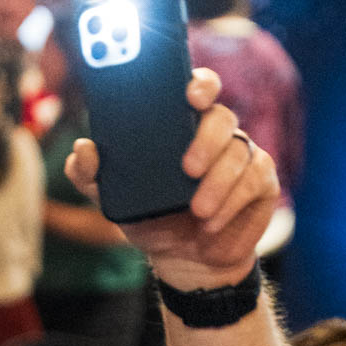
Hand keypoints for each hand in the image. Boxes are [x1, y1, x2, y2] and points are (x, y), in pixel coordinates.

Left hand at [64, 68, 277, 291]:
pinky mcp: (261, 181)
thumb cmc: (152, 218)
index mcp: (182, 125)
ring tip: (197, 211)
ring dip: (218, 182)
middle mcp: (215, 134)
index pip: (198, 88)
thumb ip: (91, 176)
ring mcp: (242, 155)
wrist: (184, 261)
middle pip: (222, 116)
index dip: (200, 84)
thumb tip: (84, 149)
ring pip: (238, 151)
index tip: (191, 94)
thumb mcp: (114, 200)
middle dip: (207, 139)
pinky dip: (232, 202)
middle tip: (187, 168)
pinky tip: (212, 222)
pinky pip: (253, 181)